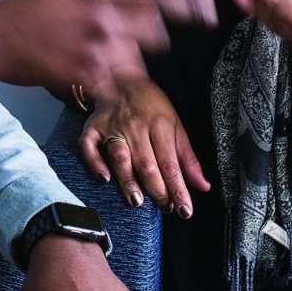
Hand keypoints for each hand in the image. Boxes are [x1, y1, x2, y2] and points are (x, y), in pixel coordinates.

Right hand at [0, 0, 214, 95]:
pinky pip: (112, 81)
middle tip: (114, 31)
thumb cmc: (13, 6)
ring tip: (85, 49)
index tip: (208, 5)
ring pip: (134, 59)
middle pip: (153, 32)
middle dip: (144, 33)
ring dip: (121, 56)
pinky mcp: (86, 79)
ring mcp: (96, 53)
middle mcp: (104, 21)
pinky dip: (101, 76)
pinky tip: (74, 65)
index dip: (187, 0)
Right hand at [79, 76, 210, 216]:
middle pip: (146, 163)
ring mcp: (112, 127)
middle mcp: (135, 127)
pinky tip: (104, 178)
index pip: (170, 163)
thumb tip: (203, 186)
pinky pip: (89, 147)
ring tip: (136, 200)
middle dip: (157, 190)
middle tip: (165, 208)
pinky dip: (95, 163)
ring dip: (128, 180)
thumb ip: (188, 158)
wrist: (121, 80)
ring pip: (120, 157)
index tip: (185, 210)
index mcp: (160, 125)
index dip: (178, 189)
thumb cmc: (151, 106)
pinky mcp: (93, 128)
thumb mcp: (176, 125)